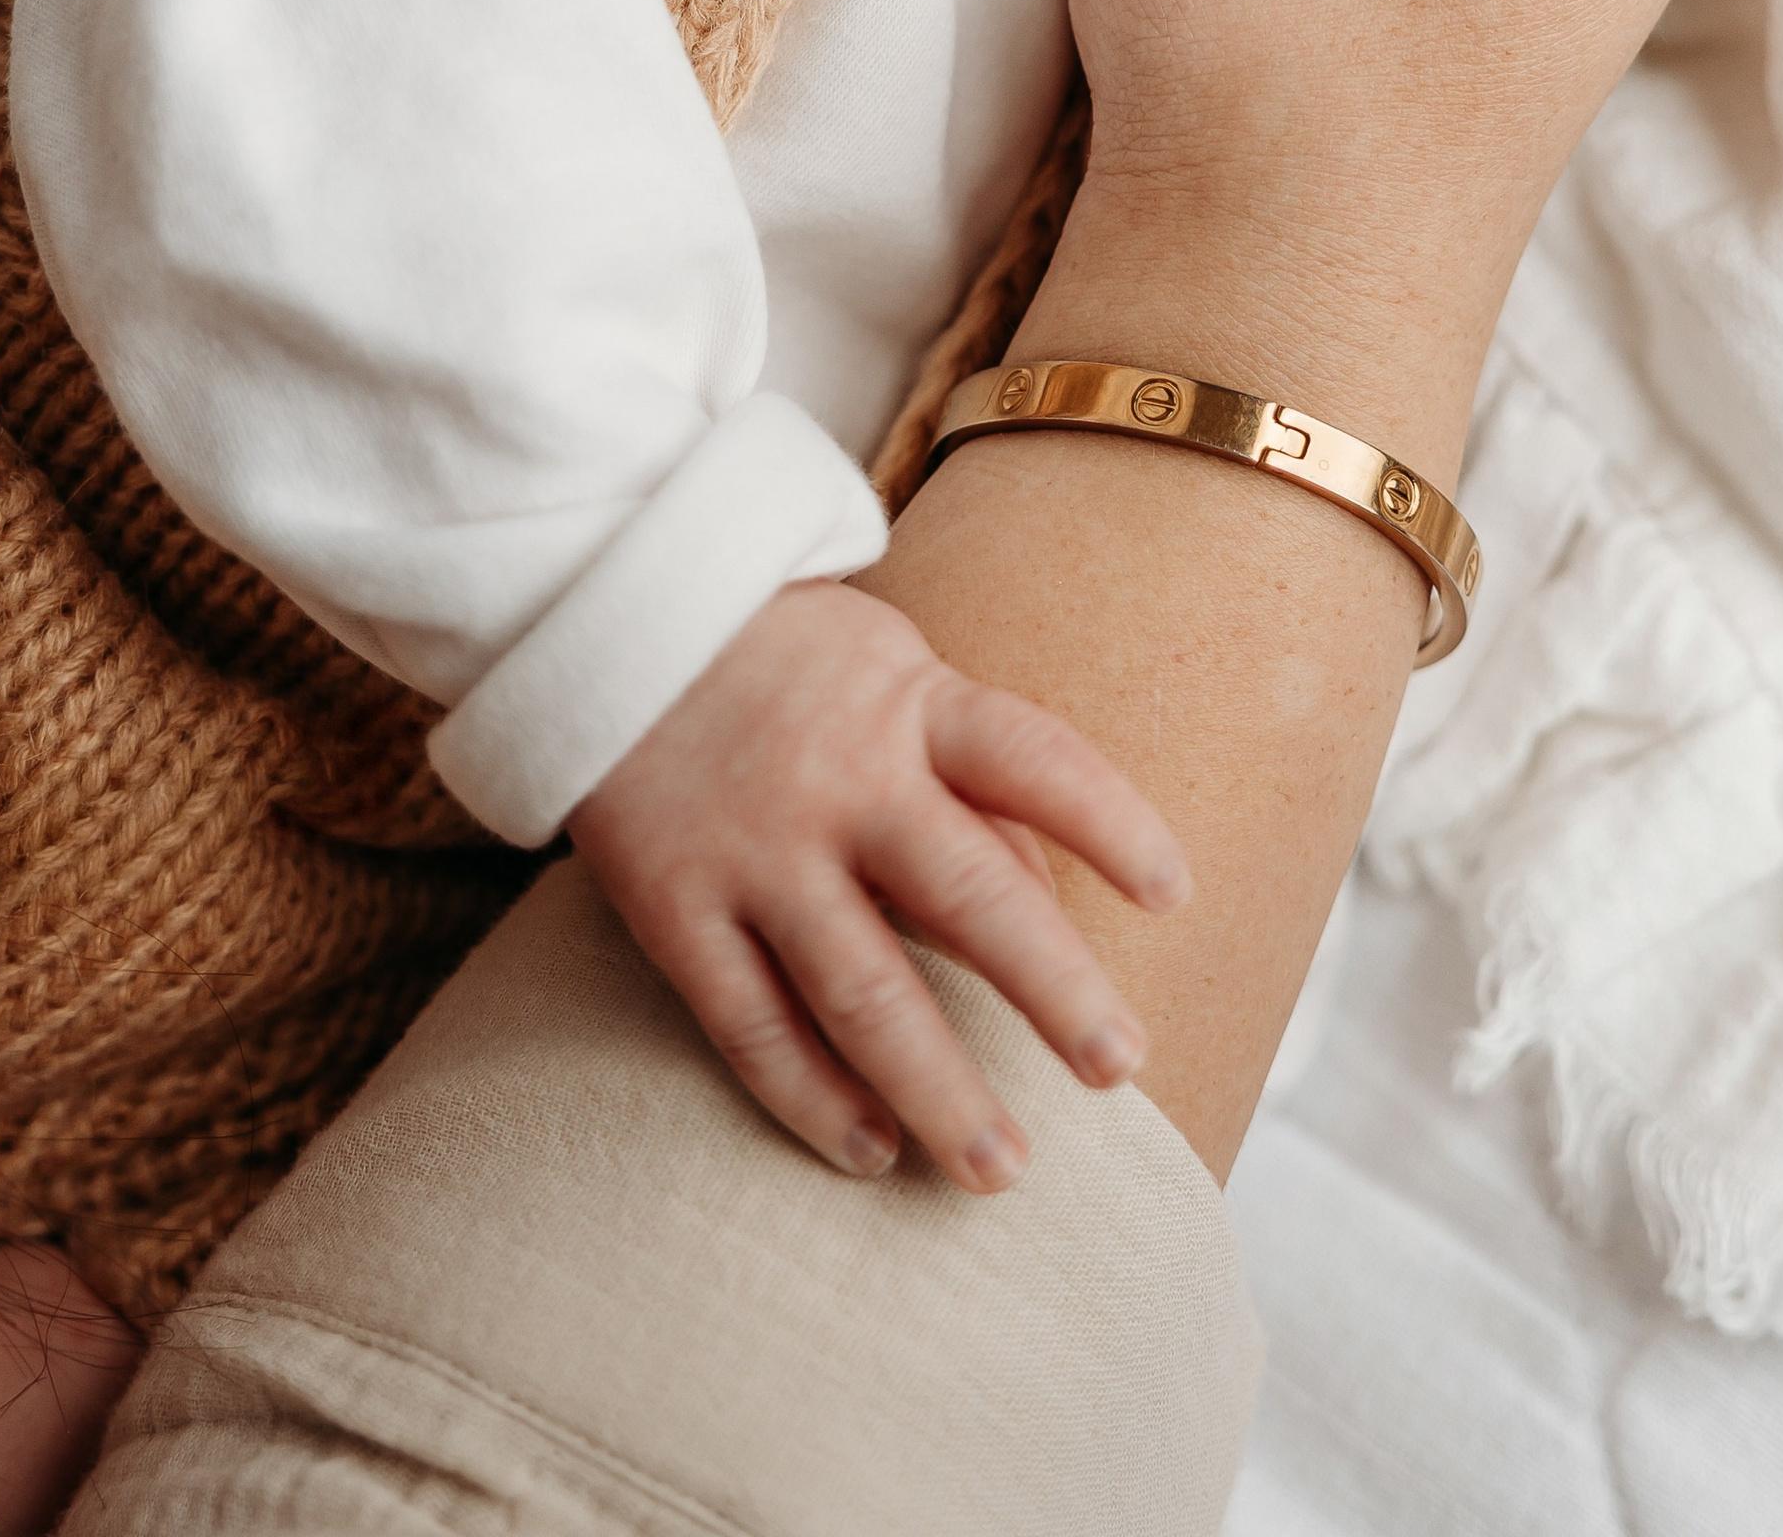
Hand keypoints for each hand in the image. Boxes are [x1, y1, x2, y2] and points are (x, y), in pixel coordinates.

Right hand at [567, 580, 1188, 1192]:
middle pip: (968, 894)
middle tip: (1121, 1068)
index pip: (1034, 761)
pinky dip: (812, 1098)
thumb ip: (971, 775)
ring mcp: (755, 849)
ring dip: (939, 1089)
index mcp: (911, 704)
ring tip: (1003, 1168)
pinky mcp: (674, 905)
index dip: (1111, 822)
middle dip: (1052, 990)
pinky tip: (871, 1149)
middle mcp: (842, 780)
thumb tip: (1054, 897)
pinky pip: (752, 1023)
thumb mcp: (897, 674)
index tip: (1175, 893)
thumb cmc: (793, 659)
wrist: (608, 614)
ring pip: (863, 990)